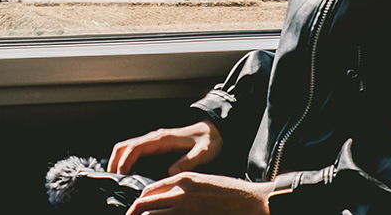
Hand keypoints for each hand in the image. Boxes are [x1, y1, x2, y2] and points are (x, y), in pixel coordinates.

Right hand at [109, 121, 222, 175]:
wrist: (213, 131)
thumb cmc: (209, 141)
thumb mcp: (203, 152)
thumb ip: (189, 161)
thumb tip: (170, 172)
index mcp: (162, 139)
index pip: (135, 148)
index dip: (125, 161)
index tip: (121, 176)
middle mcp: (154, 138)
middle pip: (124, 146)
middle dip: (114, 162)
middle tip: (112, 181)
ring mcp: (152, 142)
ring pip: (126, 148)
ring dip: (117, 161)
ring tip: (116, 180)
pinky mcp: (154, 146)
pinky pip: (133, 151)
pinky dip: (124, 161)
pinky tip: (126, 175)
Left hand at [126, 173, 273, 214]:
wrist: (253, 202)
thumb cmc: (232, 195)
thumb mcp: (203, 184)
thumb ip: (183, 190)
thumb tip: (168, 201)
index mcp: (182, 179)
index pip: (148, 191)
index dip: (139, 205)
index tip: (137, 213)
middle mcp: (179, 192)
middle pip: (143, 205)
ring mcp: (183, 208)